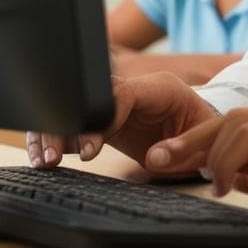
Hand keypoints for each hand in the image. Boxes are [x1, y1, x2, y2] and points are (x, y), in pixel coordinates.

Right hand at [25, 72, 218, 168]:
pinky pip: (75, 123)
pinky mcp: (103, 121)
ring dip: (56, 131)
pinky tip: (44, 155)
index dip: (102, 118)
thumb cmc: (204, 136)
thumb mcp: (202, 142)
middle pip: (91, 98)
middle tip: (55, 155)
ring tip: (45, 159)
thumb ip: (181, 148)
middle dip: (69, 124)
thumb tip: (155, 157)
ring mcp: (116, 104)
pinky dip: (57, 137)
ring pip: (77, 108)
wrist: (202, 135)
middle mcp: (134, 91)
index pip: (122, 92)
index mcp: (160, 88)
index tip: (92, 149)